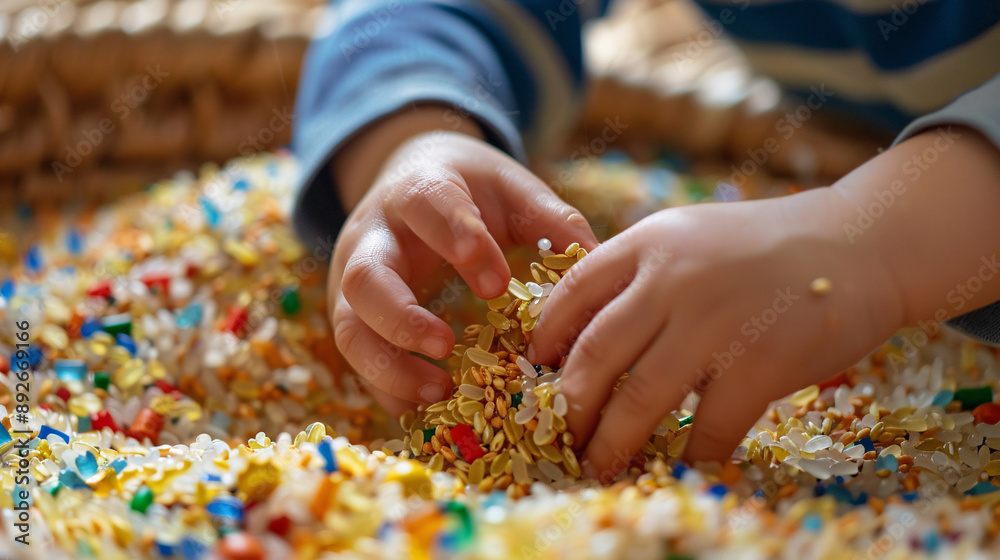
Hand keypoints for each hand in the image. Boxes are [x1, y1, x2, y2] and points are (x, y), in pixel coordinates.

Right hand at [329, 129, 597, 414]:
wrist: (408, 175)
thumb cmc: (468, 188)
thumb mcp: (510, 189)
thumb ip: (551, 219)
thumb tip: (597, 261)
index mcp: (418, 190)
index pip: (428, 208)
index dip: (457, 241)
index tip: (497, 284)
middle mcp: (373, 236)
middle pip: (364, 278)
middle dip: (401, 317)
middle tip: (447, 347)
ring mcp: (351, 279)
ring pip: (349, 328)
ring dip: (388, 366)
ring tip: (438, 393)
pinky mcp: (352, 315)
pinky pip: (356, 358)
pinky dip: (385, 387)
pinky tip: (423, 409)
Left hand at [528, 187, 904, 477]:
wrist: (859, 244)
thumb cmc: (768, 245)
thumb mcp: (691, 235)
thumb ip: (642, 273)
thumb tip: (588, 336)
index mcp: (649, 242)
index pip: (572, 292)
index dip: (546, 337)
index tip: (537, 369)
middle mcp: (672, 279)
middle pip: (595, 356)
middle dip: (570, 405)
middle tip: (562, 433)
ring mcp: (714, 323)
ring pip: (639, 399)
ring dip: (611, 441)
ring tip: (597, 463)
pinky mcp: (759, 364)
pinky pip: (707, 428)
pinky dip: (689, 455)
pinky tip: (677, 466)